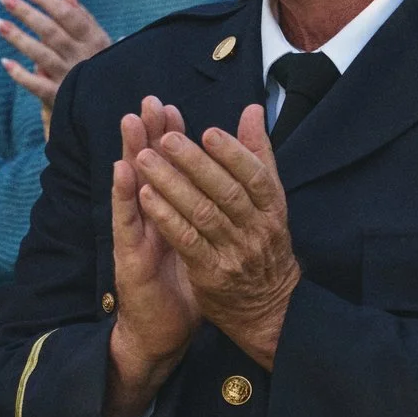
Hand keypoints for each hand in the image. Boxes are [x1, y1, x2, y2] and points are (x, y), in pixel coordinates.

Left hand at [0, 0, 111, 137]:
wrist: (114, 106)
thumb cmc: (105, 68)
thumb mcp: (102, 41)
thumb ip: (83, 16)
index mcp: (94, 40)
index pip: (67, 14)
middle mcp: (82, 56)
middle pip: (50, 31)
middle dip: (26, 12)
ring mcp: (70, 78)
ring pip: (41, 54)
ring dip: (18, 38)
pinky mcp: (60, 98)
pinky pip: (37, 85)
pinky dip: (21, 74)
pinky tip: (5, 62)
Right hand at [109, 97, 202, 379]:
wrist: (162, 333)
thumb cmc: (182, 289)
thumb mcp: (201, 246)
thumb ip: (208, 214)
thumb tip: (223, 189)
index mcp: (169, 215)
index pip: (167, 169)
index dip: (169, 139)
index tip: (173, 108)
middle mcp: (149, 220)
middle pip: (146, 168)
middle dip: (148, 133)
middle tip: (150, 101)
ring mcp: (136, 236)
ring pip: (132, 187)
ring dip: (129, 151)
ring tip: (130, 120)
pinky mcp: (128, 256)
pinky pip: (126, 221)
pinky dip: (123, 195)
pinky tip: (122, 170)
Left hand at [130, 104, 300, 367]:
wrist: (267, 307)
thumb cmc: (263, 242)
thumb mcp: (270, 201)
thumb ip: (258, 155)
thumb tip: (251, 110)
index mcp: (273, 209)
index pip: (255, 176)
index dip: (232, 153)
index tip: (207, 131)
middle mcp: (257, 230)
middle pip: (225, 192)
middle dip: (194, 163)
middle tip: (165, 138)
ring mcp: (234, 253)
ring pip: (201, 214)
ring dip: (170, 185)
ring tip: (144, 159)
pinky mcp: (211, 274)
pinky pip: (186, 241)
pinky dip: (165, 217)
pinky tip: (145, 197)